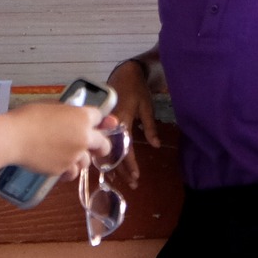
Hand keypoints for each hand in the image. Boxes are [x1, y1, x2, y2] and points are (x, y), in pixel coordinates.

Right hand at [1, 102, 107, 181]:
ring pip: (87, 161)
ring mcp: (75, 155)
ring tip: (66, 156)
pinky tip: (59, 166)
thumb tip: (74, 117)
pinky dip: (67, 171)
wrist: (12, 138)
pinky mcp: (64, 169)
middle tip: (96, 148)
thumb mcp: (51, 107)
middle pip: (104, 144)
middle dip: (100, 146)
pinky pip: (72, 172)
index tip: (96, 125)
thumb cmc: (27, 118)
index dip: (97, 121)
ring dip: (79, 159)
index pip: (99, 118)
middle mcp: (84, 137)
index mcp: (82, 117)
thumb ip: (68, 113)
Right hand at [107, 58, 158, 183]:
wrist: (124, 74)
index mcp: (121, 121)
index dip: (130, 164)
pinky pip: (102, 142)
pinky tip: (108, 164)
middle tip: (131, 183)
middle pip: (113, 153)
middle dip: (121, 169)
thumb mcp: (147, 107)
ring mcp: (104, 125)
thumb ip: (150, 127)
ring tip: (119, 179)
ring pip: (105, 149)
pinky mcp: (102, 124)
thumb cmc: (137, 89)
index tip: (136, 176)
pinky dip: (105, 154)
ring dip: (112, 164)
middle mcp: (110, 126)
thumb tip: (155, 146)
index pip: (125, 148)